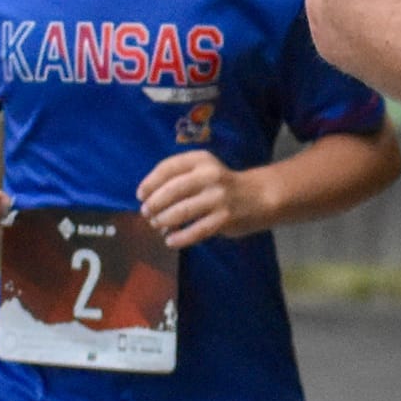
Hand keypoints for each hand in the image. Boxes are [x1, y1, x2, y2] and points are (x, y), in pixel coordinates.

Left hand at [138, 149, 261, 247]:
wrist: (260, 196)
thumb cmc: (223, 184)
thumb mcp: (204, 170)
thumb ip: (180, 178)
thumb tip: (149, 199)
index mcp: (201, 159)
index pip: (168, 167)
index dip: (150, 182)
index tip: (140, 195)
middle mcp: (210, 175)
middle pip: (172, 190)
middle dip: (154, 204)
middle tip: (147, 214)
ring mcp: (218, 198)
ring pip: (182, 211)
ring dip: (164, 220)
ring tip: (157, 226)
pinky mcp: (225, 218)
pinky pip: (196, 230)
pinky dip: (180, 237)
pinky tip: (170, 240)